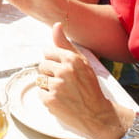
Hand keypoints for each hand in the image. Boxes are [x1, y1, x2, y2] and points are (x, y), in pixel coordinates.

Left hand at [36, 23, 123, 138]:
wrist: (98, 114)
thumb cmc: (90, 87)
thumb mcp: (82, 62)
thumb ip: (65, 43)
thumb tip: (56, 24)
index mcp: (71, 59)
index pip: (47, 52)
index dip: (54, 62)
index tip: (64, 69)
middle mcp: (64, 71)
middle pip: (42, 66)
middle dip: (51, 74)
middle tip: (65, 83)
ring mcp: (56, 86)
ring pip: (40, 79)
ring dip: (48, 86)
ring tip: (63, 91)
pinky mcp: (50, 100)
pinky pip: (40, 93)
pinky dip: (47, 97)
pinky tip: (60, 100)